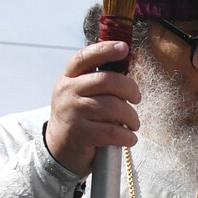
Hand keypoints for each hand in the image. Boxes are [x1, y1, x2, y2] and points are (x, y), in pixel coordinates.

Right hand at [46, 41, 141, 174]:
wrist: (60, 149)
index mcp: (69, 77)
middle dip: (130, 89)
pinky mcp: (80, 134)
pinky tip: (130, 138)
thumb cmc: (80, 117)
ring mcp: (72, 112)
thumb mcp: (80, 94)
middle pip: (107, 81)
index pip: (85, 57)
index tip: (123, 48)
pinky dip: (127, 136)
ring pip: (113, 107)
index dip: (105, 50)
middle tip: (137, 99)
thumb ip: (98, 81)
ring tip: (133, 124)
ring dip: (131, 117)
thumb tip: (127, 67)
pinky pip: (113, 131)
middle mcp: (68, 91)